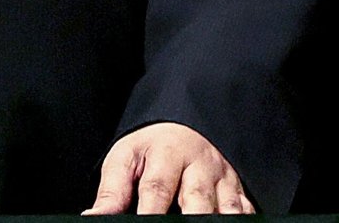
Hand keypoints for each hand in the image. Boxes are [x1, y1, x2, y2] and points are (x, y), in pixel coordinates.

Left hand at [83, 122, 254, 214]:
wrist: (183, 125)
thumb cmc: (151, 148)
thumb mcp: (126, 158)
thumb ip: (112, 190)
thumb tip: (93, 215)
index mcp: (167, 153)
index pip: (157, 188)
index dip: (150, 213)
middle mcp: (198, 165)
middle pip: (197, 199)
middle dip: (191, 218)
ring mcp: (222, 179)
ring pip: (227, 206)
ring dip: (218, 219)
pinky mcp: (238, 190)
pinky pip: (245, 208)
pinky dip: (242, 218)